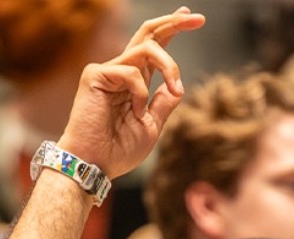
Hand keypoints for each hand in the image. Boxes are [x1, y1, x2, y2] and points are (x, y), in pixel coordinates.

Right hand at [59, 6, 204, 179]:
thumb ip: (163, 104)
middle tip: (197, 18)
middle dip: (174, 23)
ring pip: (147, 48)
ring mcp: (107, 72)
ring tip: (175, 88)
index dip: (172, 30)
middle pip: (148, 34)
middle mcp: (121, 73)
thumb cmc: (118, 152)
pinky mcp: (95, 75)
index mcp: (134, 83)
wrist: (95, 165)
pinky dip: (141, 94)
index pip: (154, 48)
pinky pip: (131, 72)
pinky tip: (136, 112)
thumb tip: (178, 87)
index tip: (194, 18)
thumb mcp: (151, 127)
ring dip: (169, 66)